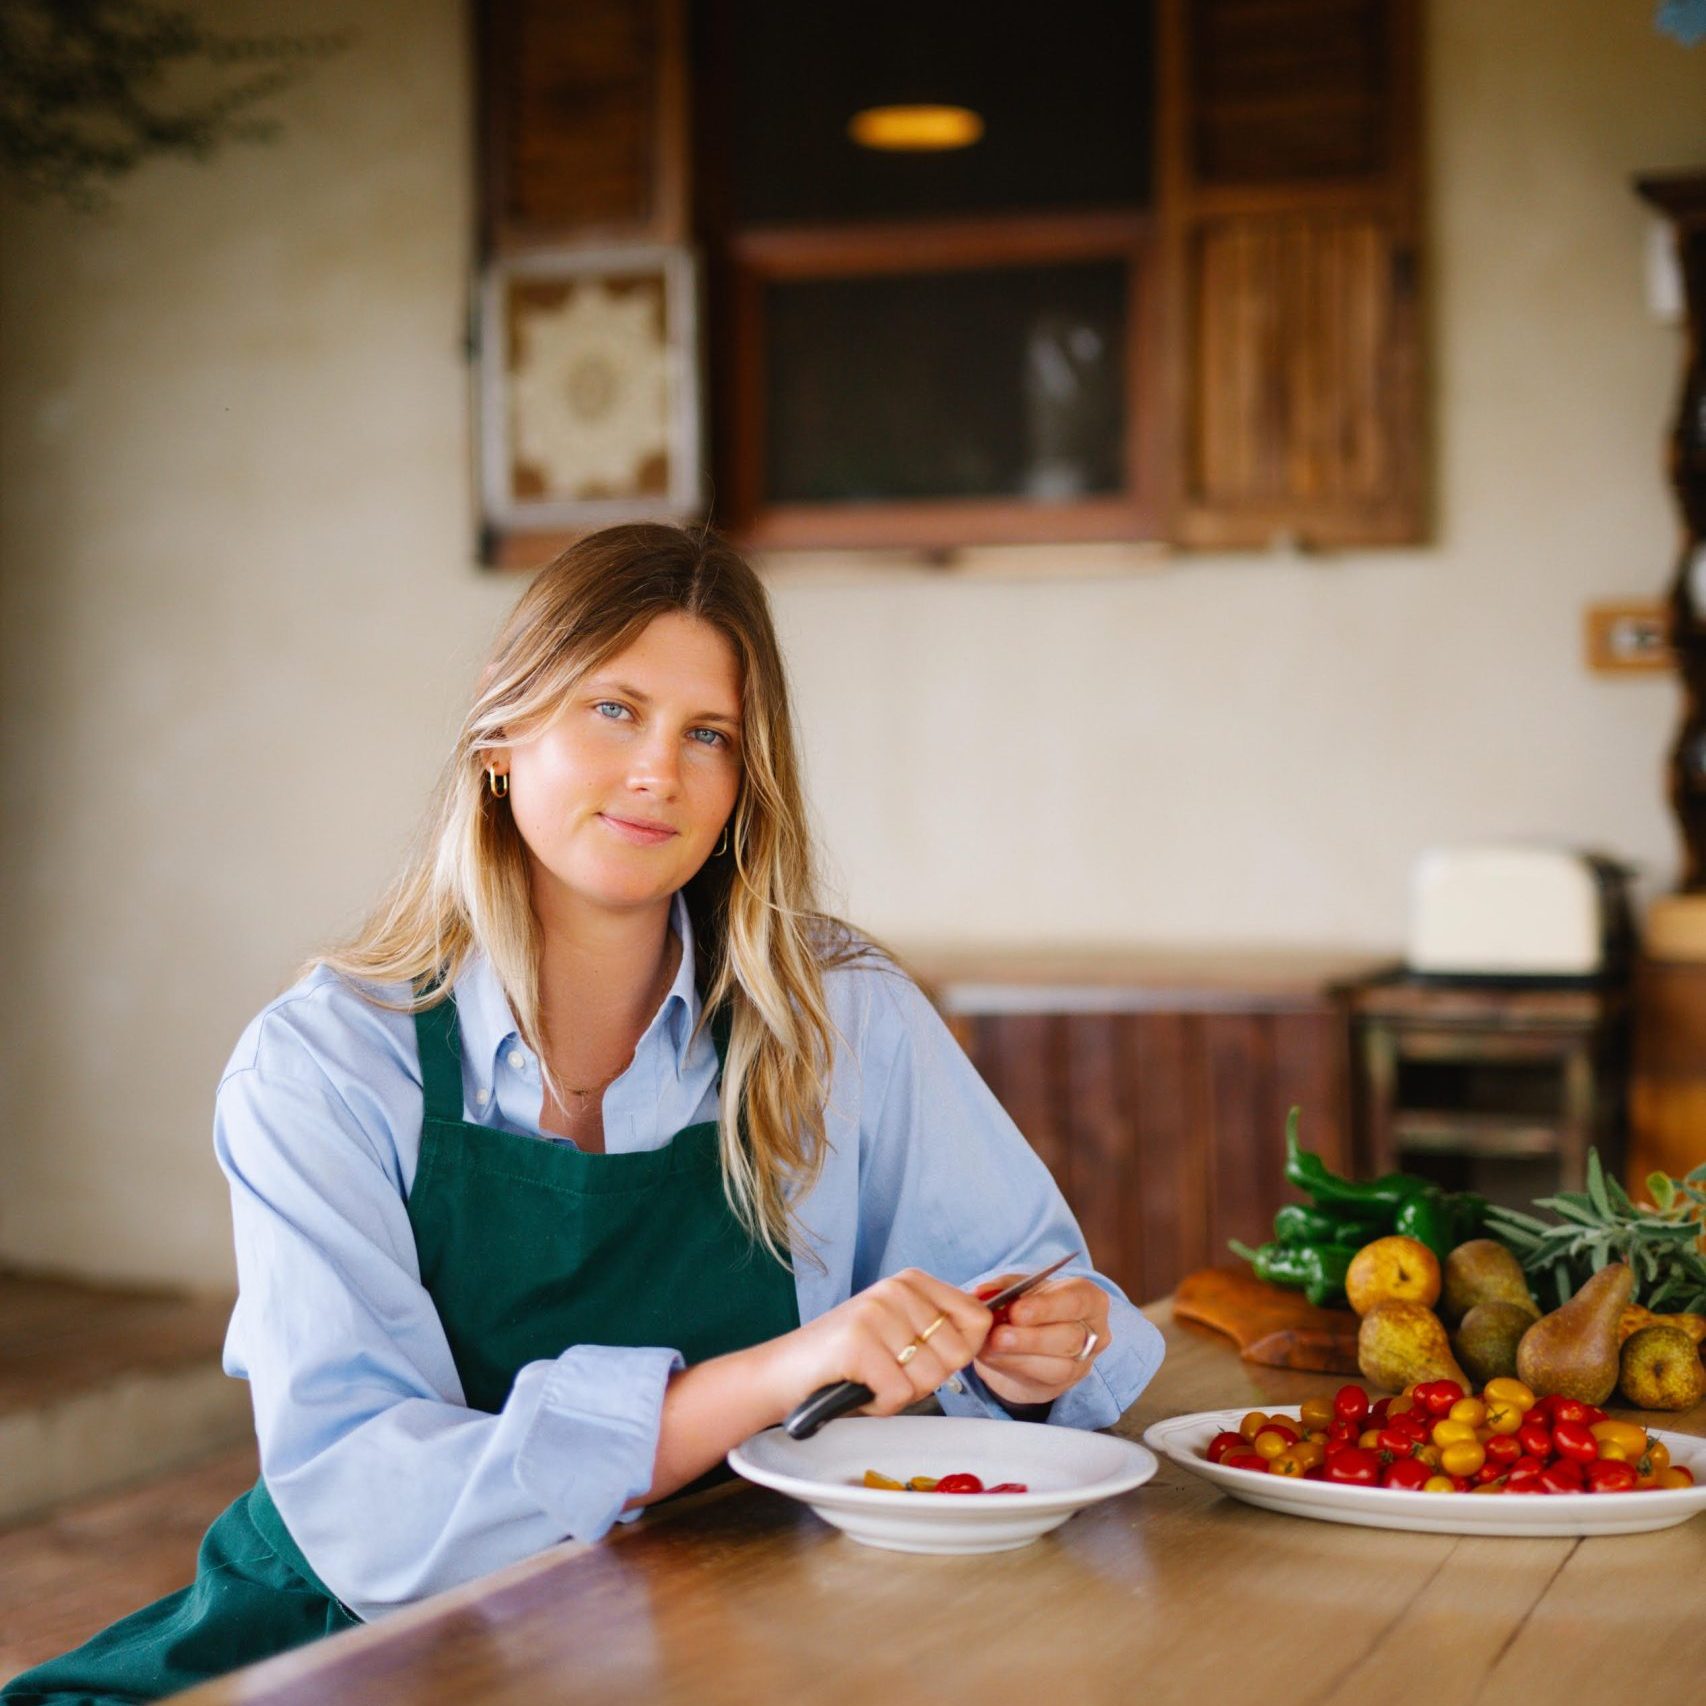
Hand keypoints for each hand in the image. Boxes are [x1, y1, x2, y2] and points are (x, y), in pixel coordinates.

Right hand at [760, 1267, 992, 1422]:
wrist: (782, 1373)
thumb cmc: (845, 1361)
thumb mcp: (898, 1330)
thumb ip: (938, 1329)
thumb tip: (990, 1333)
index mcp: (912, 1281)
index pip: (978, 1317)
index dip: (964, 1351)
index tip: (931, 1359)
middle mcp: (897, 1289)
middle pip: (958, 1354)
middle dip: (928, 1379)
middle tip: (891, 1374)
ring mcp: (877, 1313)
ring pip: (930, 1377)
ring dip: (901, 1394)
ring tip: (870, 1379)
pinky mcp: (858, 1343)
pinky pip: (899, 1394)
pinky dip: (880, 1405)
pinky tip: (857, 1389)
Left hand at [971, 1274, 1109, 1409]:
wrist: (1033, 1339)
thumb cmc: (1033, 1304)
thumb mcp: (1022, 1288)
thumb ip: (1003, 1287)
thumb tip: (982, 1292)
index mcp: (1090, 1300)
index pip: (1076, 1301)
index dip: (1046, 1307)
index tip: (1016, 1311)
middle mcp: (1094, 1334)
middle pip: (1069, 1337)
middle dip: (1031, 1337)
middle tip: (999, 1334)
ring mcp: (1082, 1364)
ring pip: (1058, 1365)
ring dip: (1020, 1357)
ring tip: (992, 1346)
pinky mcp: (1062, 1386)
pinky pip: (1040, 1380)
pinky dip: (1012, 1366)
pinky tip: (993, 1357)